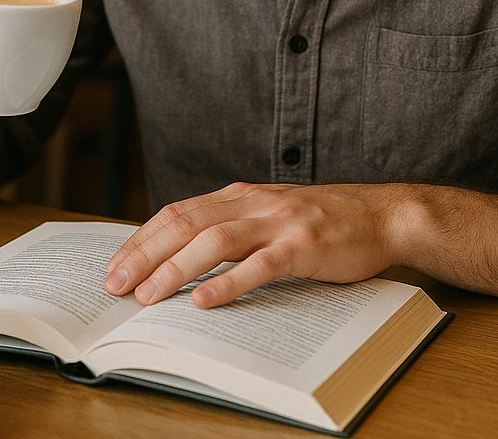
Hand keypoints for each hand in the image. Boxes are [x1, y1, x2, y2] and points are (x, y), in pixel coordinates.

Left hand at [103, 182, 403, 308]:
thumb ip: (232, 227)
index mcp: (239, 196)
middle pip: (185, 223)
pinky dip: (229, 283)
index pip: (177, 212)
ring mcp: (278, 222)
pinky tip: (205, 301)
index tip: (115, 266)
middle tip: (116, 285)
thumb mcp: (269, 214)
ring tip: (149, 297)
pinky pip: (260, 265)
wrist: (381, 215)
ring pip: (215, 241)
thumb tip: (182, 255)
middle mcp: (253, 203)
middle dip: (145, 254)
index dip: (142, 239)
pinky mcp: (303, 245)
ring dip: (176, 269)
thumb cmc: (322, 220)